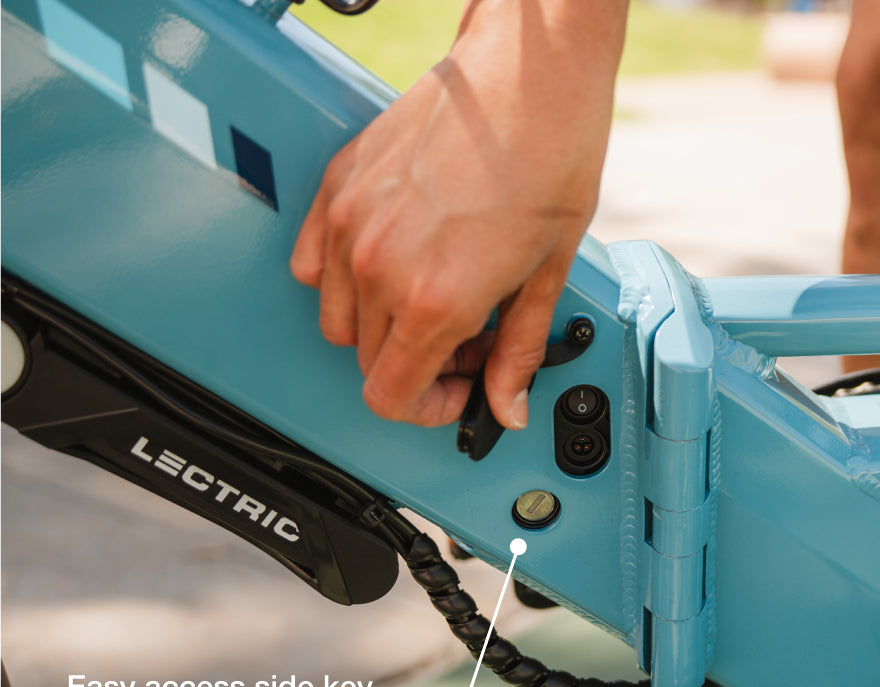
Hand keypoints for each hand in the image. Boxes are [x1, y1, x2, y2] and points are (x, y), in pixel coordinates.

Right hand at [292, 0, 627, 428]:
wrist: (529, 70)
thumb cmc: (550, 156)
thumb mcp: (548, 275)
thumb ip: (517, 353)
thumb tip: (507, 404)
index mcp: (432, 300)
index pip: (390, 397)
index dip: (427, 408)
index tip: (455, 390)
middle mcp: (379, 268)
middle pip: (368, 363)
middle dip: (418, 366)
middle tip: (466, 336)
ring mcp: (350, 225)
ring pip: (338, 322)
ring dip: (381, 329)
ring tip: (430, 298)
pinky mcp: (338, 188)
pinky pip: (312, 266)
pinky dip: (342, 282)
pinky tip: (389, 265)